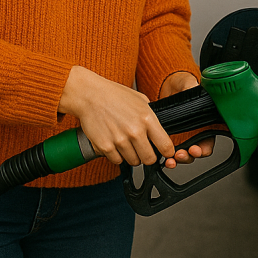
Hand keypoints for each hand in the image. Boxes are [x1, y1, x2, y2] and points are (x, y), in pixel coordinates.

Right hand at [58, 66, 173, 166]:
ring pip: (134, 162)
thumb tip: (160, 132)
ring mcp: (120, 140)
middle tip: (143, 149)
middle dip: (148, 156)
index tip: (164, 152)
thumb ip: (152, 117)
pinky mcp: (106, 147)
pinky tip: (114, 143)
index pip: (166, 146)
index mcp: (147, 119)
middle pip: (150, 159)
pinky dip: (117, 155)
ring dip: (132, 155)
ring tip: (126, 142)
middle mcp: (135, 131)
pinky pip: (117, 161)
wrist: (90, 95)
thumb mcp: (141, 100)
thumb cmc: (115, 96)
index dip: (167, 152)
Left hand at [159, 72, 214, 168]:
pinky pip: (169, 151)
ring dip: (177, 159)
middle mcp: (195, 132)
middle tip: (180, 154)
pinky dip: (166, 157)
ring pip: (183, 154)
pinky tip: (162, 158)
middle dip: (188, 156)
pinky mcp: (169, 137)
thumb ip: (192, 88)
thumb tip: (194, 89)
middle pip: (195, 152)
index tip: (195, 149)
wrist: (167, 85)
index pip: (208, 142)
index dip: (203, 149)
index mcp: (205, 123)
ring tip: (170, 159)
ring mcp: (182, 136)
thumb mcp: (189, 84)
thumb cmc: (183, 84)